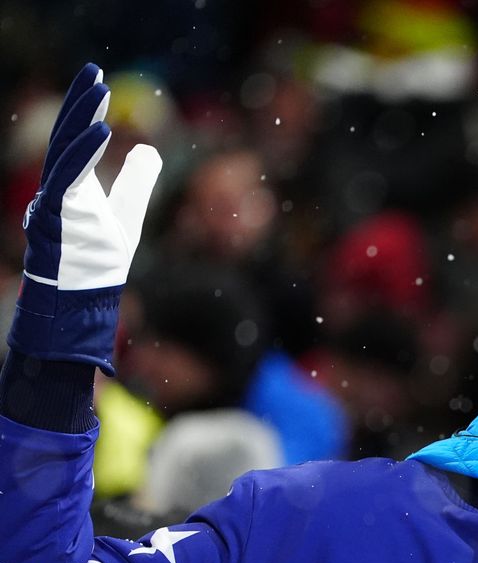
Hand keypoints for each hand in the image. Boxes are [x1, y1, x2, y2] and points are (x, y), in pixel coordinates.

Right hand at [8, 63, 161, 374]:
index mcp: (70, 184)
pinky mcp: (55, 213)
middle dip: (77, 102)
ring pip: (62, 149)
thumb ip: (136, 183)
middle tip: (92, 71)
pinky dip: (83, 152)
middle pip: (64, 136)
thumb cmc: (100, 263)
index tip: (96, 83)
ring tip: (97, 88)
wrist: (82, 299)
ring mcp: (51, 199)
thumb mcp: (128, 215)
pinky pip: (67, 176)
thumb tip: (148, 150)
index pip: (74, 139)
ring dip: (79, 117)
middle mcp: (56, 187)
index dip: (84, 111)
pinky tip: (100, 130)